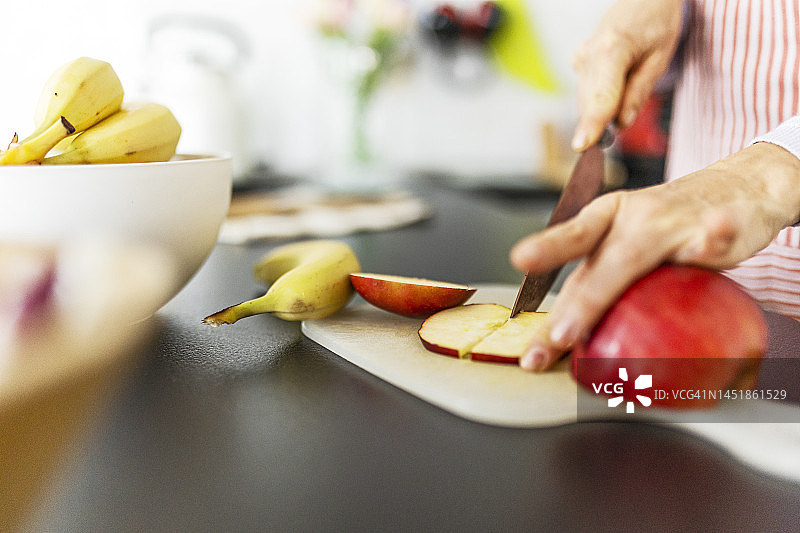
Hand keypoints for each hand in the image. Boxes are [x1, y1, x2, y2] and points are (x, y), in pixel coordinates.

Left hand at [510, 142, 799, 370]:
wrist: (738, 185)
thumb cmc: (670, 221)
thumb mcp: (629, 239)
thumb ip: (601, 279)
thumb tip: (560, 332)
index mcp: (607, 217)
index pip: (572, 240)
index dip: (547, 251)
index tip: (519, 259)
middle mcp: (634, 218)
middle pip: (598, 264)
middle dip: (574, 306)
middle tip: (554, 339)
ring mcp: (673, 224)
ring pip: (636, 257)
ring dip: (606, 291)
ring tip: (576, 328)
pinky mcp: (718, 229)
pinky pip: (713, 236)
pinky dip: (714, 236)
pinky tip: (713, 236)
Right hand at [571, 0, 683, 150]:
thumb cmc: (655, 23)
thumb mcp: (659, 57)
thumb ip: (639, 92)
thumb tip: (621, 123)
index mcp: (612, 49)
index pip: (601, 96)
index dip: (592, 123)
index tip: (581, 146)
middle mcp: (589, 54)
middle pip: (591, 104)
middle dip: (604, 121)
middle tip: (624, 120)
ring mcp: (580, 58)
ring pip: (587, 101)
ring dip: (604, 108)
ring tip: (629, 82)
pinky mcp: (578, 62)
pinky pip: (587, 92)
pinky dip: (601, 98)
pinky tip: (618, 79)